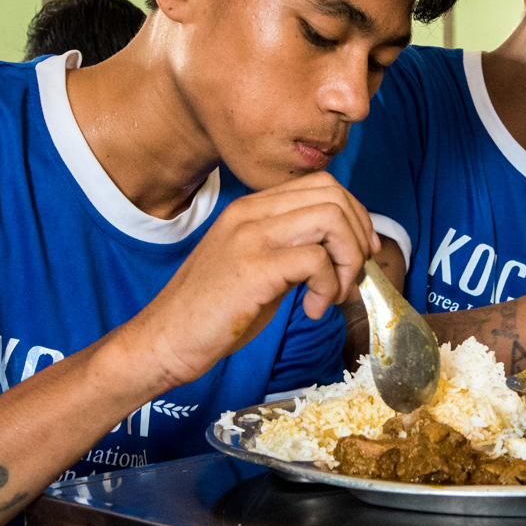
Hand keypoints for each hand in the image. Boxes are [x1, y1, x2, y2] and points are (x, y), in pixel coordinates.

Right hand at [113, 173, 378, 391]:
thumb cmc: (213, 311)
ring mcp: (249, 237)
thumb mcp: (258, 266)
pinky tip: (314, 310)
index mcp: (251, 208)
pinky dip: (329, 287)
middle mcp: (250, 213)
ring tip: (336, 294)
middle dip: (358, 237)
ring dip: (348, 261)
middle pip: (332, 195)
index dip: (355, 216)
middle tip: (352, 276)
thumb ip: (294, 249)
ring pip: (330, 219)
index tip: (360, 252)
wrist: (164, 340)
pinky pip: (316, 259)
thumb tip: (346, 250)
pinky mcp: (252, 268)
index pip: (322, 185)